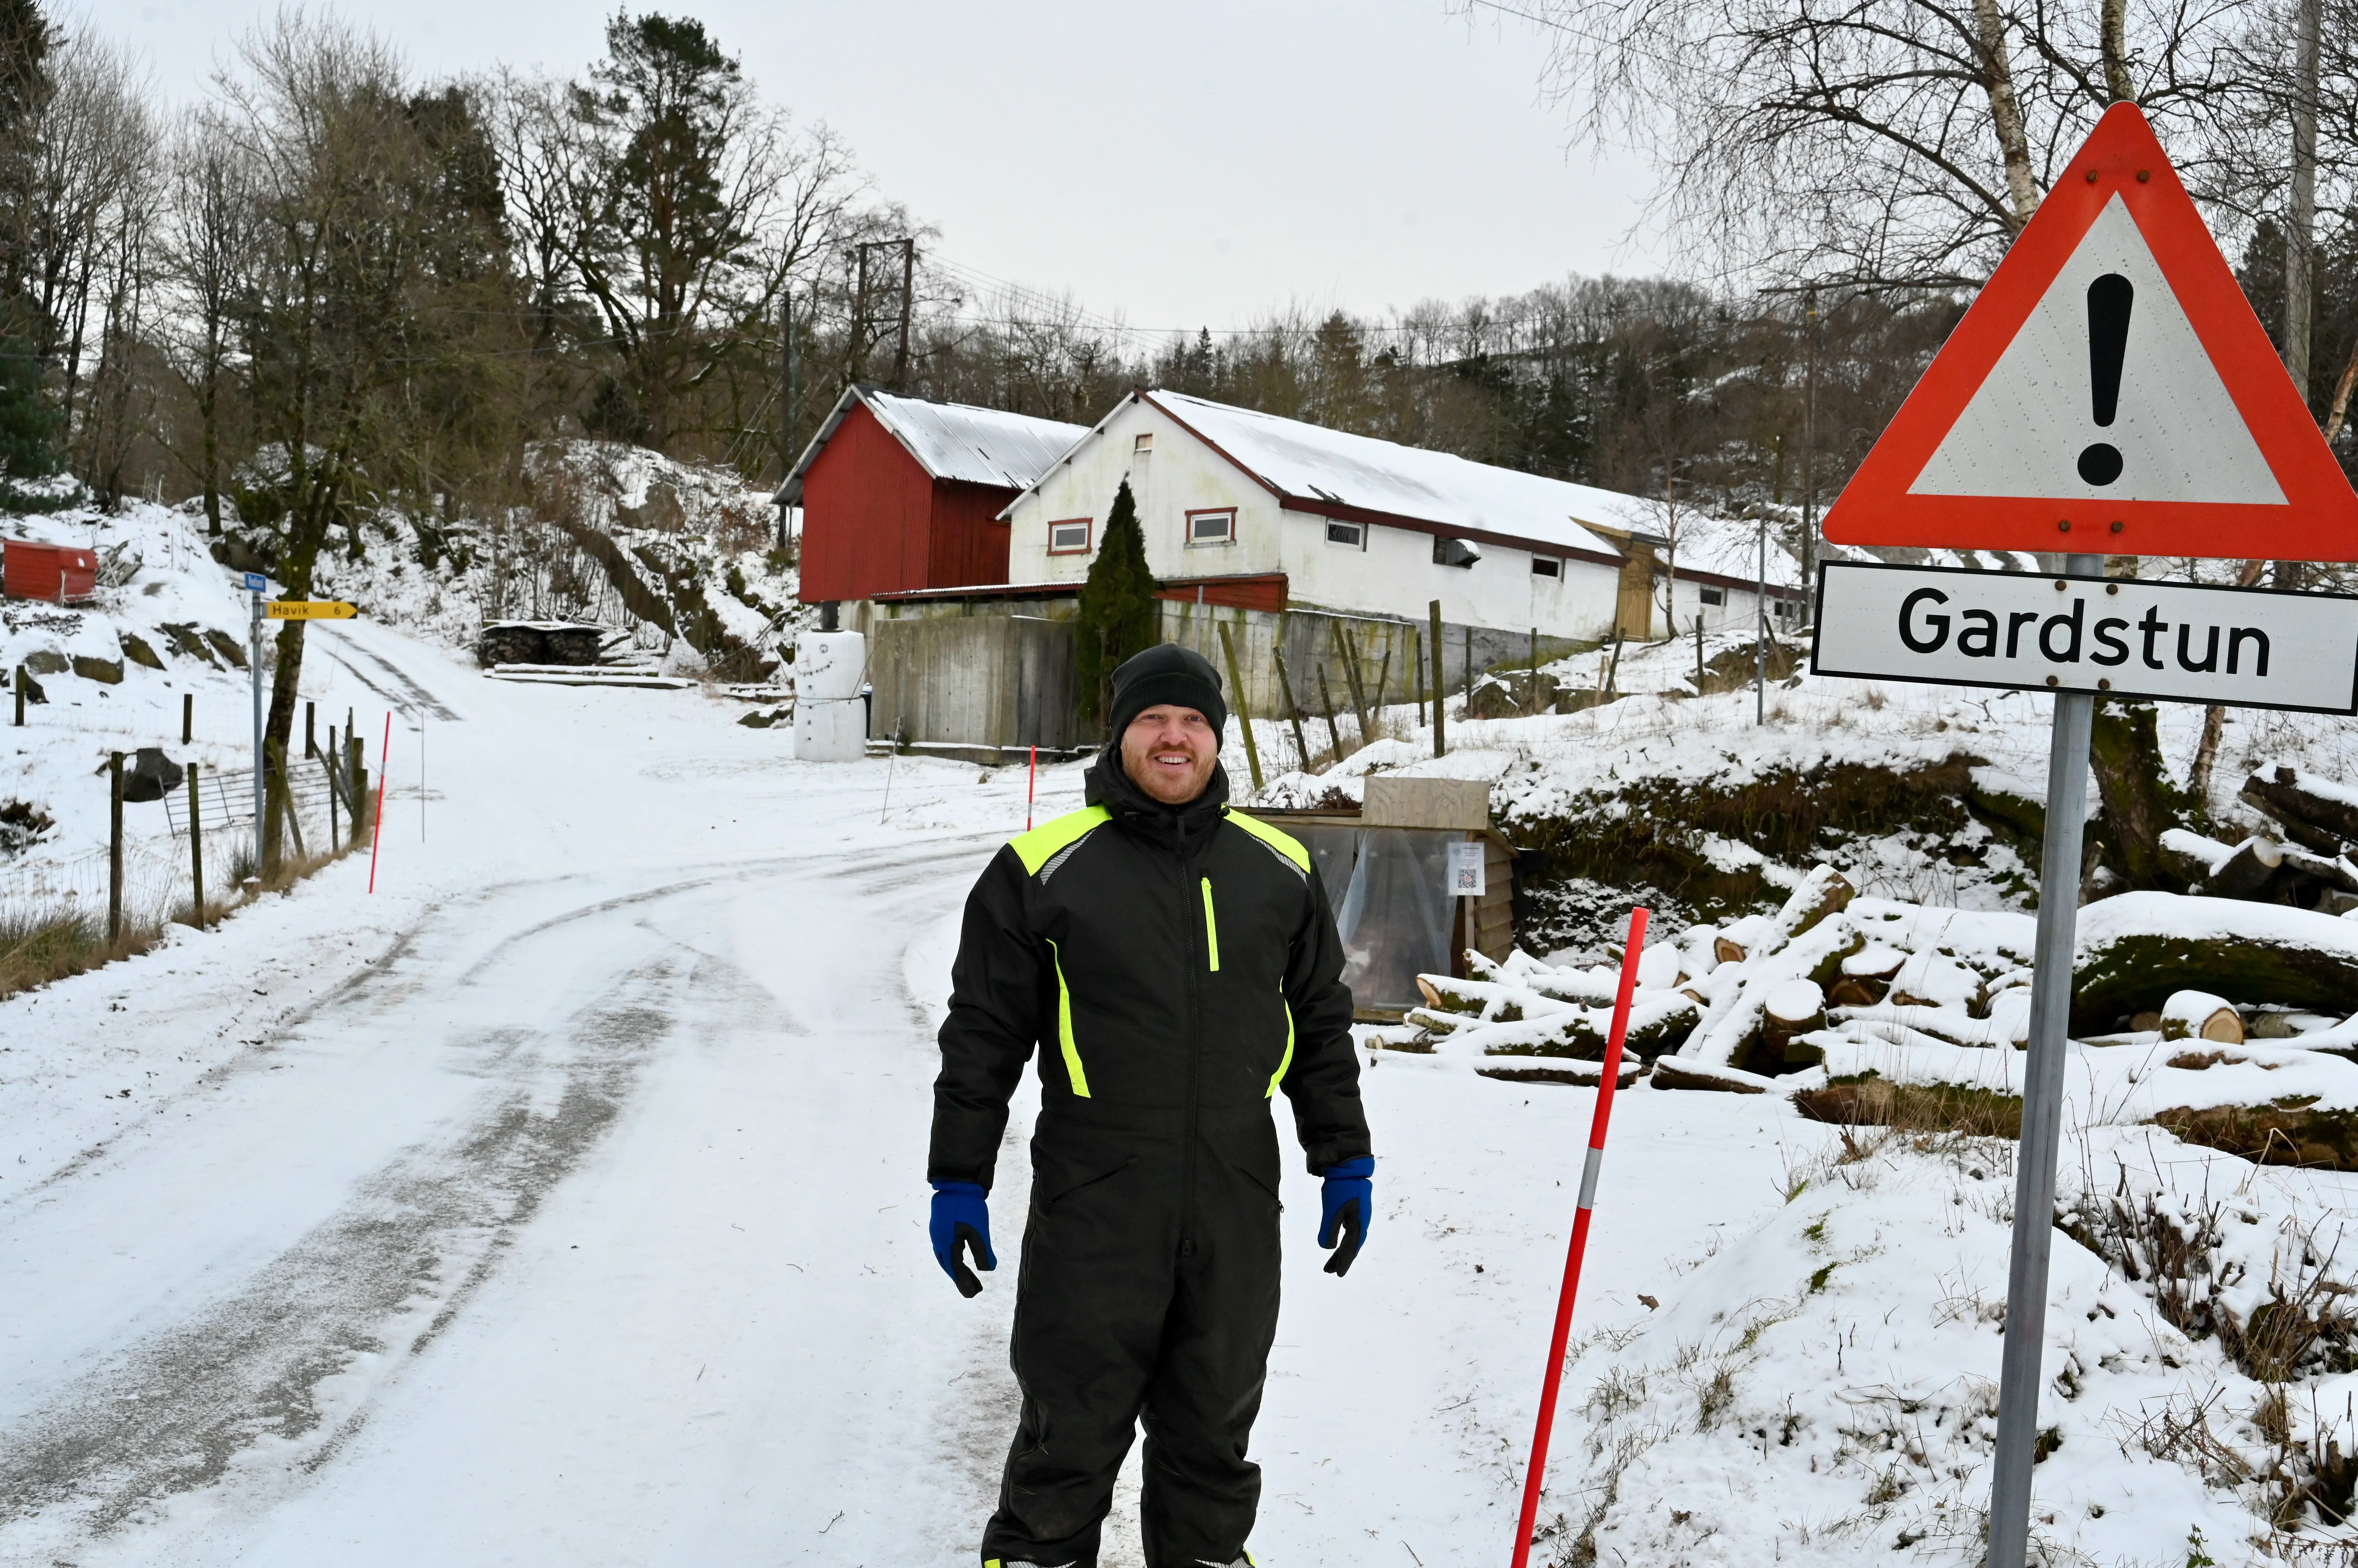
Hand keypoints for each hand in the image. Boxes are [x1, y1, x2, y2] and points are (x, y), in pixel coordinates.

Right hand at [930, 1181, 994, 1296]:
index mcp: (946, 1243)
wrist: (957, 1181)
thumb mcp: (979, 1230)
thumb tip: (988, 1270)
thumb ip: (983, 1251)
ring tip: (967, 1277)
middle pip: (948, 1265)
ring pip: (945, 1256)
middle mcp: (938, 1240)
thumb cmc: (969, 1205)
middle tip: (974, 1289)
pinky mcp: (939, 1225)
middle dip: (961, 1278)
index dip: (965, 1282)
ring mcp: (937, 1232)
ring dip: (956, 1268)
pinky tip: (959, 1256)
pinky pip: (944, 1247)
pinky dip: (952, 1257)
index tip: (974, 1294)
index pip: (956, 1269)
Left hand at [1317, 1157, 1372, 1276]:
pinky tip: (1337, 1245)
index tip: (1337, 1274)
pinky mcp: (1355, 1212)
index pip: (1351, 1248)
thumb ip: (1329, 1229)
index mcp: (1358, 1223)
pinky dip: (1344, 1242)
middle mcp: (1361, 1223)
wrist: (1348, 1168)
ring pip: (1351, 1240)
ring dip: (1341, 1252)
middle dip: (1341, 1259)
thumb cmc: (1340, 1188)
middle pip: (1352, 1246)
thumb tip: (1327, 1248)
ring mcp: (1360, 1217)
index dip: (1344, 1262)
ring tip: (1330, 1263)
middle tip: (1329, 1271)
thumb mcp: (1331, 1209)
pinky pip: (1351, 1233)